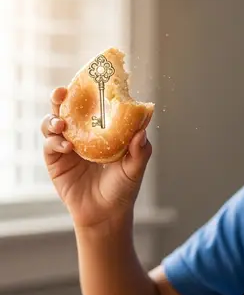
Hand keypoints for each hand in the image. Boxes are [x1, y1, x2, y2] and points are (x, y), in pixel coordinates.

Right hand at [41, 87, 152, 227]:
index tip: (90, 80)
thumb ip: (140, 151)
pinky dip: (55, 141)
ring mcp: (68, 146)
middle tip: (62, 92)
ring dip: (55, 119)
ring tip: (62, 124)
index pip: (94, 106)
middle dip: (62, 97)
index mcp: (102, 131)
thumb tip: (142, 132)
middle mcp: (83, 134)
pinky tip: (66, 146)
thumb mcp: (135, 169)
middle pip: (68, 109)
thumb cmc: (123, 189)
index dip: (90, 92)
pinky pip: (50, 145)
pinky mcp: (56, 161)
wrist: (106, 215)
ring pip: (54, 123)